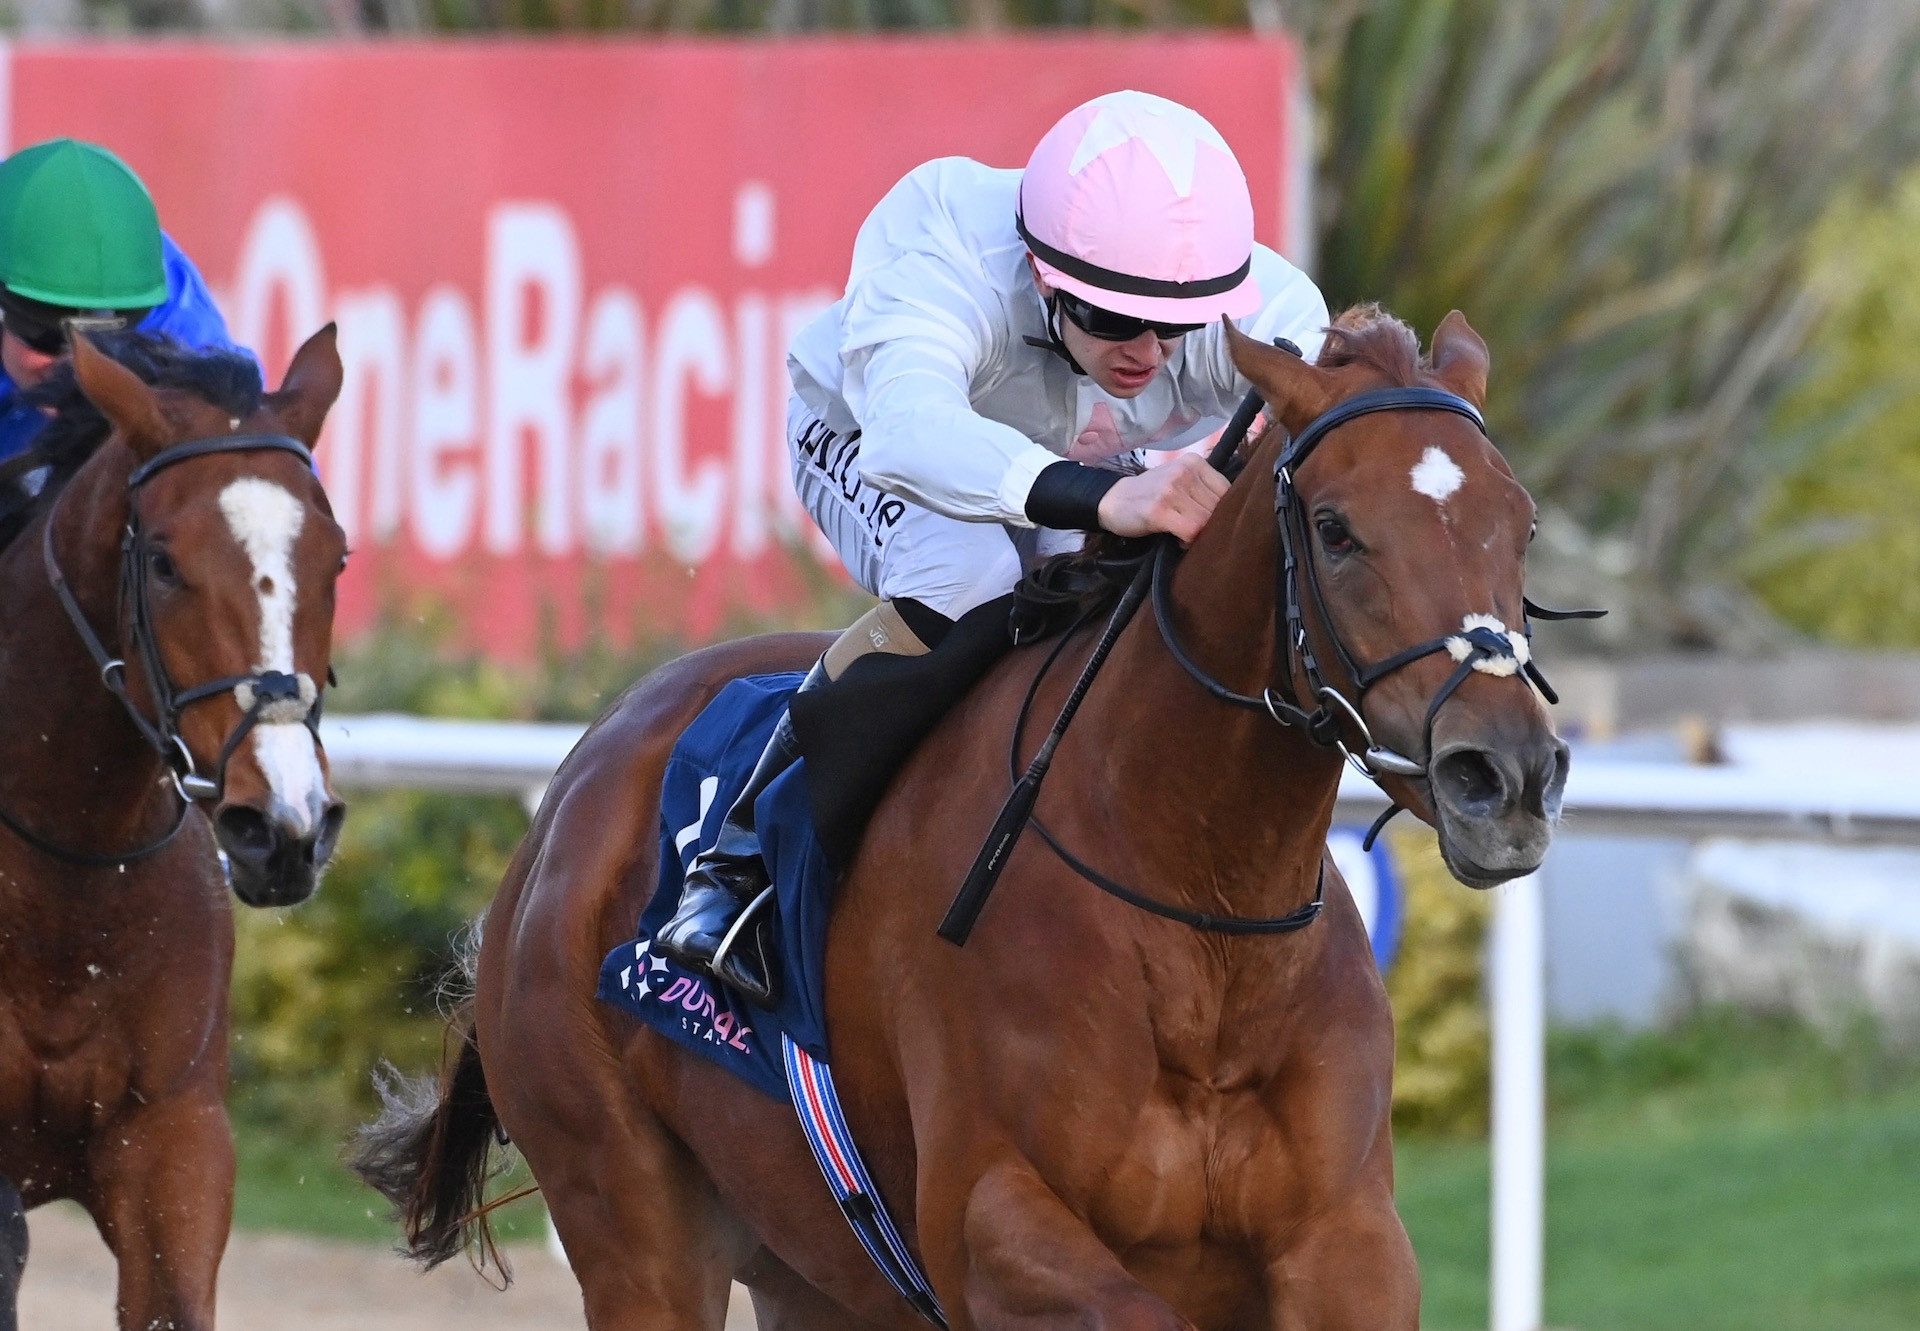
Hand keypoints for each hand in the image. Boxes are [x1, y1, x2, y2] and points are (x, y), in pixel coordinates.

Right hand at [1095, 454, 1229, 542]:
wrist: (1113, 500)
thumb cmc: (1151, 494)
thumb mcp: (1178, 480)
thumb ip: (1204, 489)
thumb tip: (1234, 511)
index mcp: (1194, 462)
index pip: (1227, 491)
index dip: (1222, 511)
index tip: (1207, 519)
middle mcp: (1185, 472)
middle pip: (1218, 508)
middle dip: (1211, 525)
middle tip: (1194, 530)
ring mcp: (1171, 490)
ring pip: (1207, 521)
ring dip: (1199, 534)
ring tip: (1184, 534)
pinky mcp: (1159, 510)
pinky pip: (1191, 532)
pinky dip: (1188, 541)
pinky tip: (1177, 539)